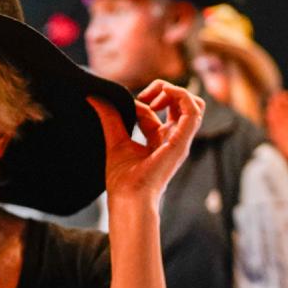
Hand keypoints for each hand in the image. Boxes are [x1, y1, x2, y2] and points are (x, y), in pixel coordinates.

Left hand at [88, 80, 203, 203]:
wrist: (127, 197)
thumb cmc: (123, 179)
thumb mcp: (115, 140)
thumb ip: (109, 118)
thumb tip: (94, 98)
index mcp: (161, 140)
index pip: (160, 111)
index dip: (143, 102)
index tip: (128, 107)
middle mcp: (174, 139)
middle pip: (183, 105)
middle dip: (165, 91)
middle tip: (144, 97)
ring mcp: (180, 140)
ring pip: (193, 104)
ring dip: (174, 91)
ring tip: (155, 95)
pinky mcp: (181, 141)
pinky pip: (193, 111)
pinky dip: (180, 95)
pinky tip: (163, 92)